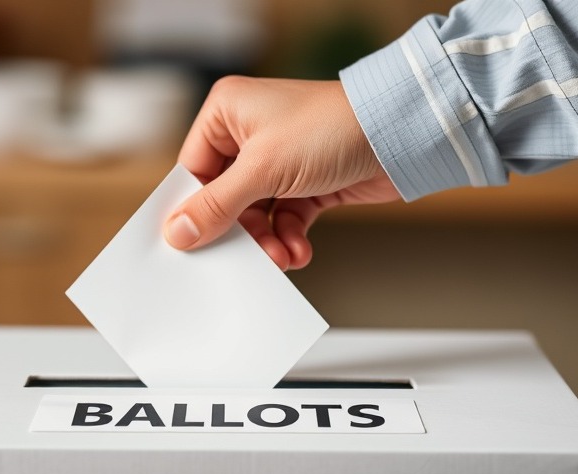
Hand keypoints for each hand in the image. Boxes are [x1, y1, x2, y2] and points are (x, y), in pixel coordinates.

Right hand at [163, 76, 399, 270]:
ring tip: (279, 257)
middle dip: (239, 231)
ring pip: (256, 213)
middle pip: (224, 197)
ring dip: (266, 240)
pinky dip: (289, 238)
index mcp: (227, 112)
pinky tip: (298, 251)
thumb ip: (216, 205)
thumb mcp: (262, 169)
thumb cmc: (331, 127)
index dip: (192, 209)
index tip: (190, 243)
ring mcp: (280, 158)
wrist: (400, 133)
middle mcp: (250, 132)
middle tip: (242, 258)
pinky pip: (285, 218)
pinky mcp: (306, 181)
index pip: (193, 169)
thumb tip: (177, 232)